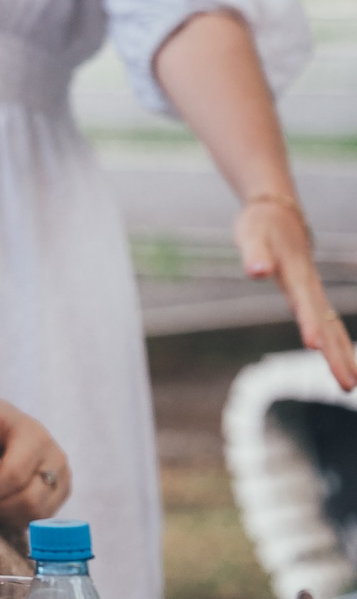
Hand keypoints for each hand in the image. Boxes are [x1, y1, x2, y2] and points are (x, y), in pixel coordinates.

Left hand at [0, 393, 71, 522]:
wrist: (1, 422)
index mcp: (34, 435)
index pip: (13, 475)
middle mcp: (55, 457)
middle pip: (29, 499)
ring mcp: (63, 477)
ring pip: (36, 513)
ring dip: (3, 515)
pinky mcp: (61, 493)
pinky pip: (40, 518)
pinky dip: (14, 518)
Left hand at [236, 198, 356, 391]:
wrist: (278, 212)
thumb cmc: (261, 225)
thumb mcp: (252, 235)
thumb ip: (255, 253)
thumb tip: (256, 271)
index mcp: (295, 274)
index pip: (304, 304)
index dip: (309, 324)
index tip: (314, 347)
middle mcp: (309, 287)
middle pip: (327, 325)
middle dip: (337, 355)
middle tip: (348, 386)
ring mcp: (313, 292)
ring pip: (333, 327)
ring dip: (343, 355)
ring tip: (352, 386)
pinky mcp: (310, 294)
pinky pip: (328, 322)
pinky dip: (338, 343)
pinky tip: (343, 361)